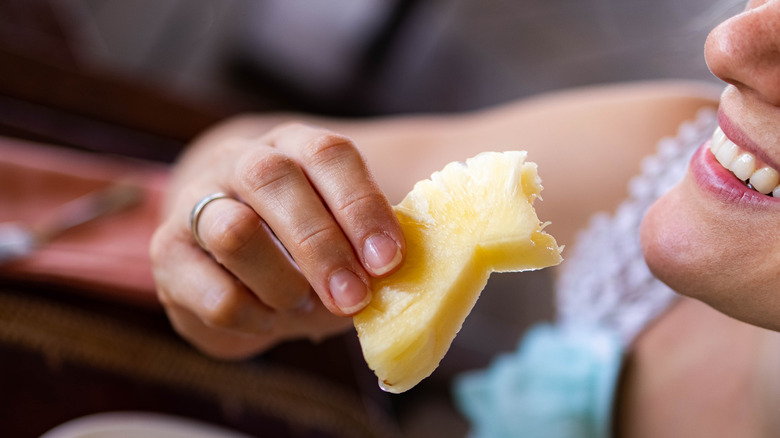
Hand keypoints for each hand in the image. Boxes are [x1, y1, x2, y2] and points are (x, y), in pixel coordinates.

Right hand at [150, 122, 404, 358]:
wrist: (226, 256)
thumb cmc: (302, 246)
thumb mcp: (342, 236)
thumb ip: (370, 248)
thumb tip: (412, 283)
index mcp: (294, 147)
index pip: (327, 154)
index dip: (360, 205)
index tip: (388, 260)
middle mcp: (240, 162)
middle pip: (273, 181)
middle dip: (321, 247)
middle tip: (355, 299)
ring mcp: (196, 203)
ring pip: (234, 231)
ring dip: (283, 283)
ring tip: (303, 307)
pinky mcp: (166, 253)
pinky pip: (213, 291)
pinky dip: (254, 318)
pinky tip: (269, 320)